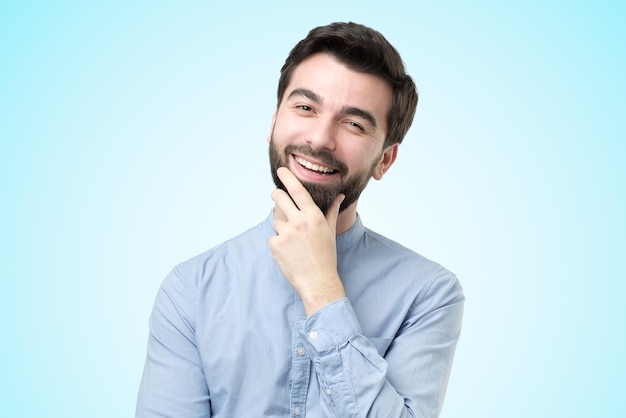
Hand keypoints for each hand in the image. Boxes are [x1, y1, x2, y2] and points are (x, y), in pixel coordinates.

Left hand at [269, 167, 345, 315]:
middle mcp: (299, 222)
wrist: (318, 281)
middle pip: (279, 198)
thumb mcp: (330, 231)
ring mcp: (286, 233)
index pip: (298, 191)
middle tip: (276, 196)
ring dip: (281, 228)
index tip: (281, 171)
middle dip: (276, 195)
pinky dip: (278, 244)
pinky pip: (273, 238)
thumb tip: (339, 196)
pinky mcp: (275, 245)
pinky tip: (289, 253)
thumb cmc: (326, 255)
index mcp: (313, 216)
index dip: (288, 179)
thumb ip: (331, 211)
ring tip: (294, 242)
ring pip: (276, 221)